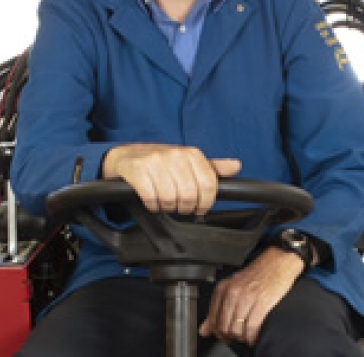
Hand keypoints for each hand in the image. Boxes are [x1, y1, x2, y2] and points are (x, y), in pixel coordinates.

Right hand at [101, 144, 239, 214]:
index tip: (200, 208)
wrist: (127, 155)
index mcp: (191, 153)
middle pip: (190, 195)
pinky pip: (151, 198)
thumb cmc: (161, 162)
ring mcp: (155, 162)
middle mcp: (174, 155)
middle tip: (180, 207)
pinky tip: (152, 202)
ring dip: (168, 208)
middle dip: (185, 208)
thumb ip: (212, 167)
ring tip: (165, 203)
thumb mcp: (189, 162)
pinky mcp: (137, 171)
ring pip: (170, 199)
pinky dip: (152, 206)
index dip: (206, 203)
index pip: (208, 185)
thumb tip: (236, 166)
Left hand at [198, 247, 302, 345]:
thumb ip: (217, 309)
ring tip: (246, 337)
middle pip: (224, 326)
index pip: (213, 319)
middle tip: (236, 337)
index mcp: (223, 288)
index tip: (224, 334)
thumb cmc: (257, 273)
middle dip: (230, 336)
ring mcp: (247, 298)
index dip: (218, 331)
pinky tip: (254, 337)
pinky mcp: (262, 303)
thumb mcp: (233, 286)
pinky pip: (252, 327)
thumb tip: (204, 330)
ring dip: (241, 338)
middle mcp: (233, 293)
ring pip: (237, 329)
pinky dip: (252, 337)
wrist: (278, 262)